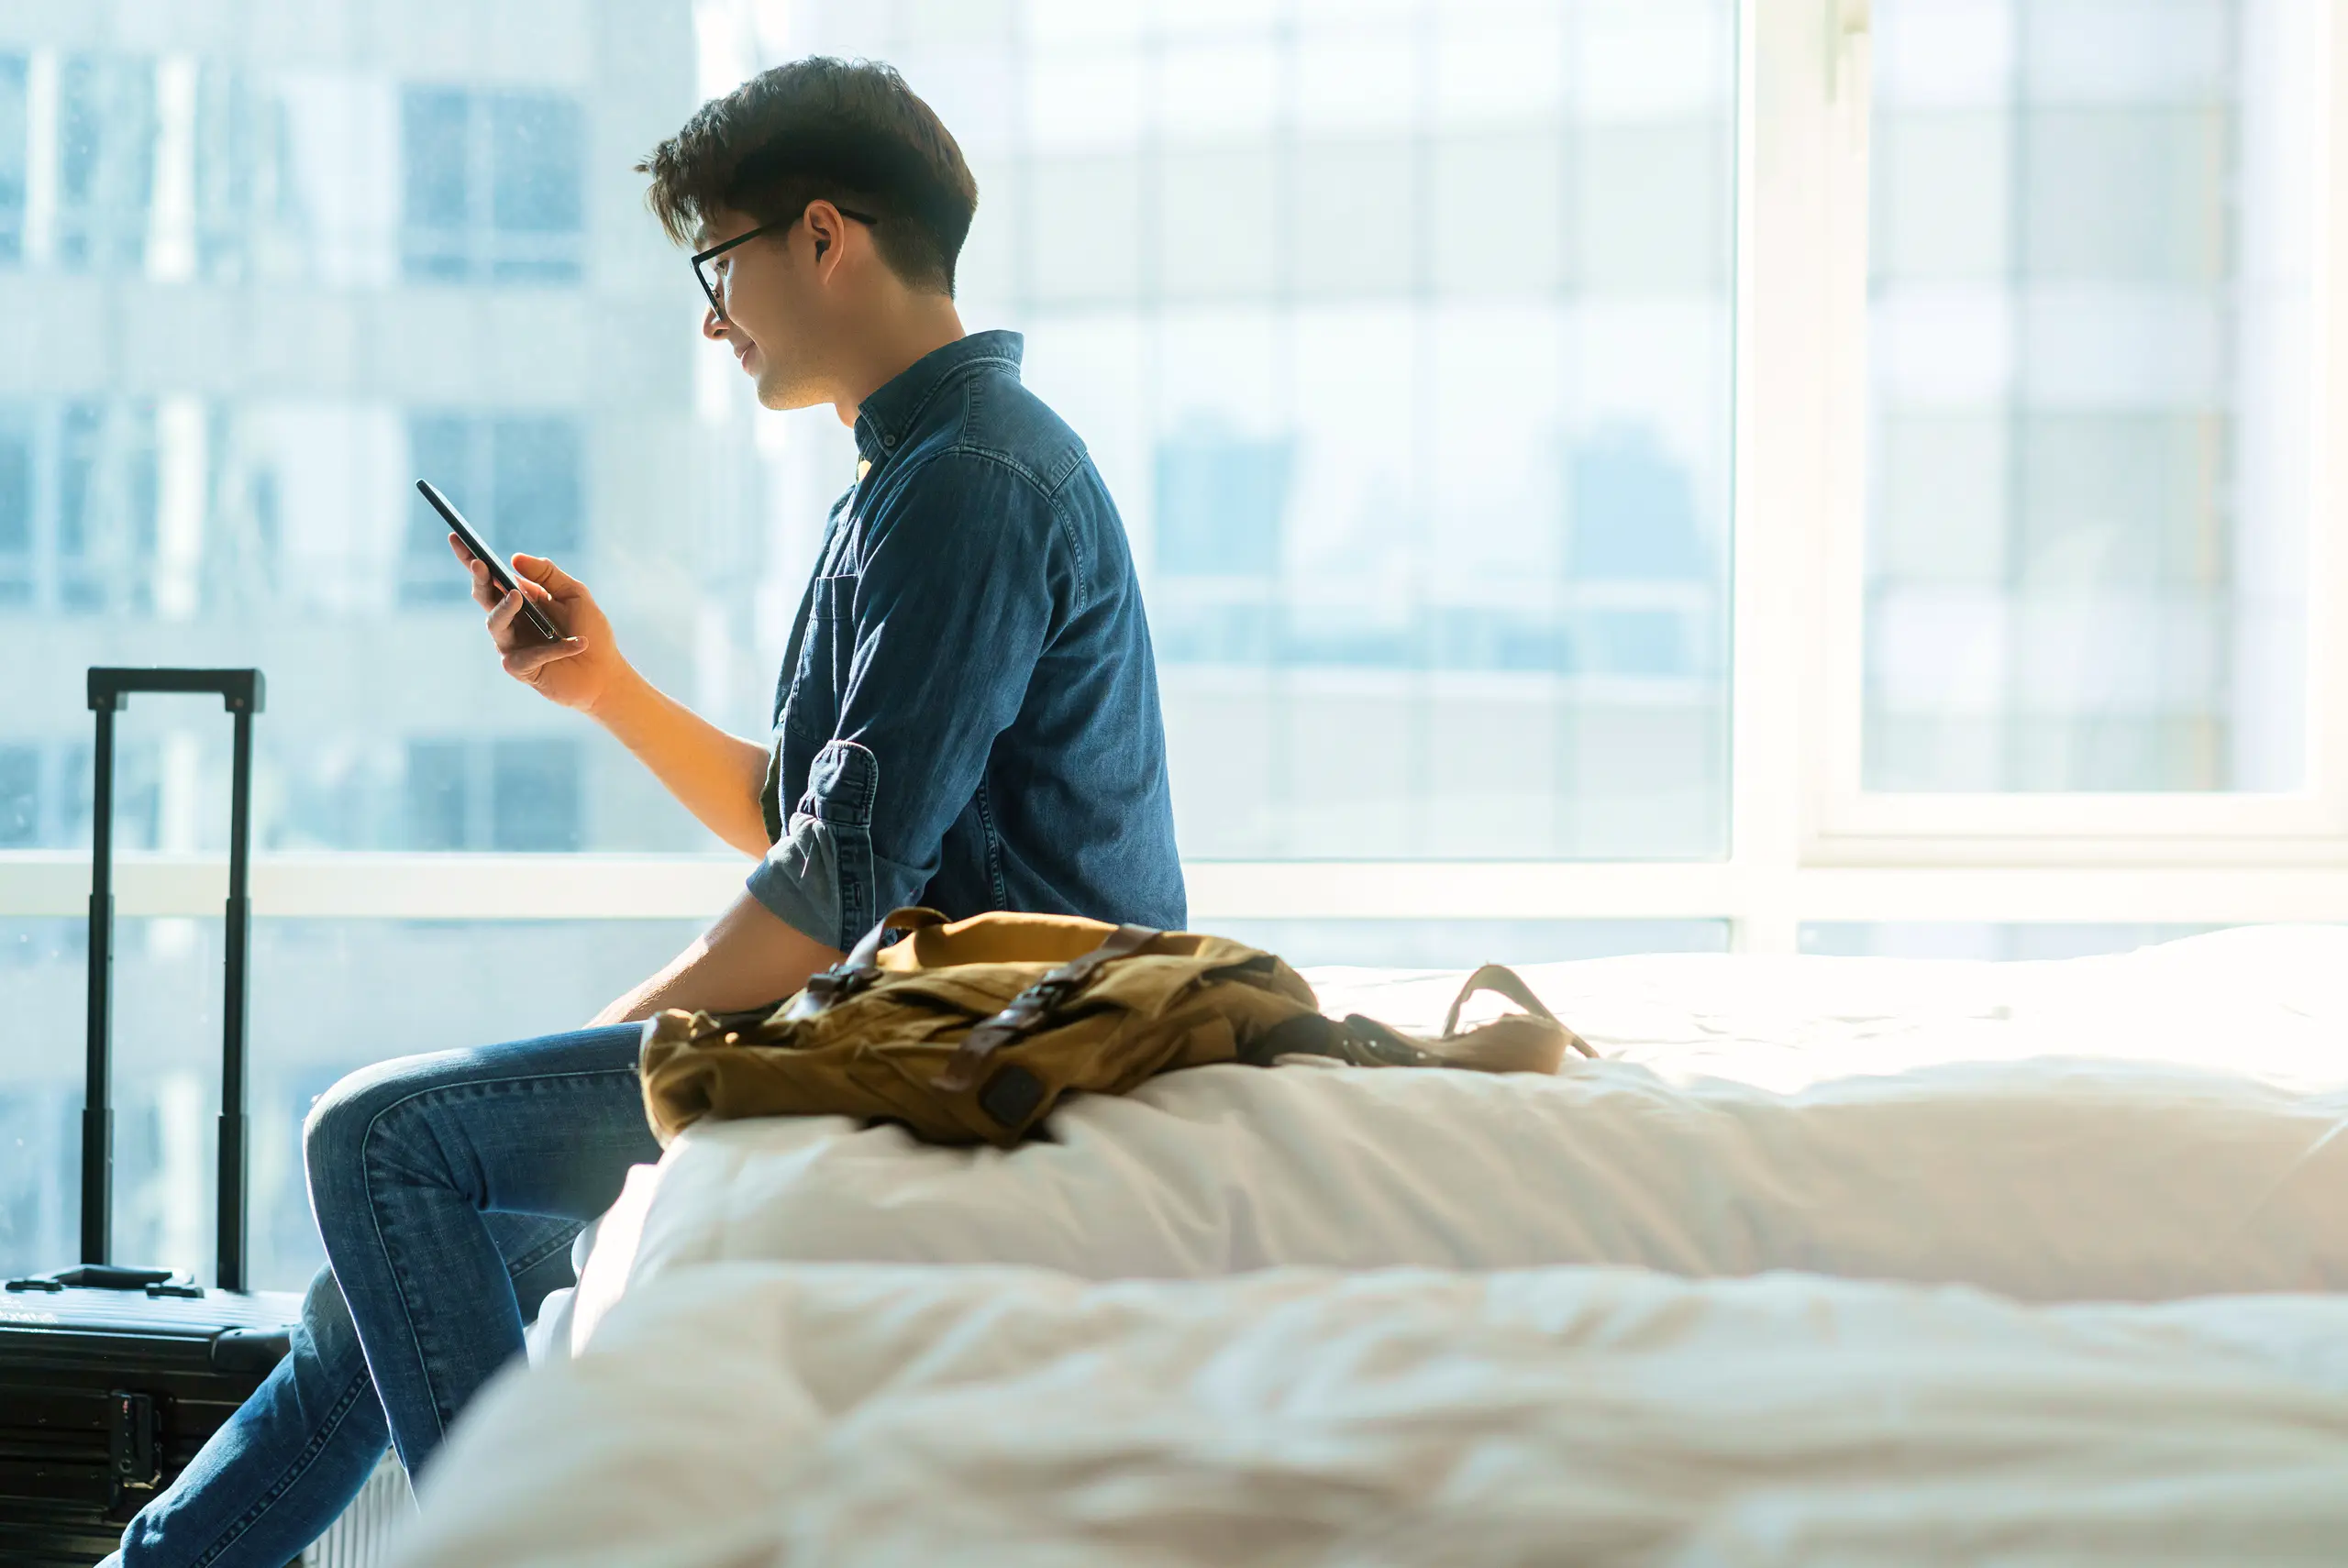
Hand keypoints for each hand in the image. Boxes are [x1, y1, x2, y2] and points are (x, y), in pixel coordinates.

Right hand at [451, 536, 626, 714]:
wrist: (604, 673)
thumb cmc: (589, 630)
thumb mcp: (574, 595)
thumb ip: (548, 575)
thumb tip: (514, 558)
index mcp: (520, 599)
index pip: (490, 576)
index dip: (470, 558)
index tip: (456, 536)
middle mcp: (510, 620)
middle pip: (484, 597)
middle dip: (480, 579)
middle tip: (480, 564)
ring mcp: (511, 645)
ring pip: (495, 624)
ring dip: (505, 608)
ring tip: (518, 596)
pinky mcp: (520, 668)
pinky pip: (529, 655)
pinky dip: (554, 648)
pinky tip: (578, 643)